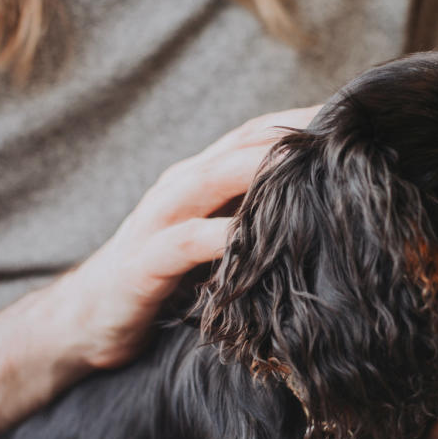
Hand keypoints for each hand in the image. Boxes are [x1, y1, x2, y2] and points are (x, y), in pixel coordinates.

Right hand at [45, 106, 321, 369]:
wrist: (84, 321)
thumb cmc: (162, 282)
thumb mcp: (212, 246)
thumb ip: (252, 226)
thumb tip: (322, 223)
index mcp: (200, 180)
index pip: (257, 137)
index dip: (303, 121)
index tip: (353, 117)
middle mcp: (181, 188)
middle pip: (242, 146)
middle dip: (293, 135)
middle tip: (344, 131)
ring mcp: (159, 221)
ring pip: (213, 179)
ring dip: (260, 169)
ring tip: (309, 164)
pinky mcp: (143, 263)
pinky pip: (185, 242)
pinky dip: (219, 236)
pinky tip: (251, 236)